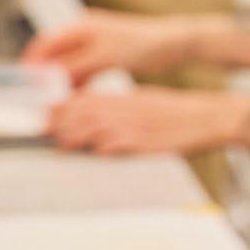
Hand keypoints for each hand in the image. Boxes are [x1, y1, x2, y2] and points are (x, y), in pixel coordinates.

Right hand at [23, 10, 193, 84]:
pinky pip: (85, 71)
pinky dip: (80, 82)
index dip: (33, 62)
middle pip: (55, 55)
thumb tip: (48, 78)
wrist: (173, 45)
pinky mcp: (107, 56)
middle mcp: (85, 33)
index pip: (45, 43)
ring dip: (63, 81)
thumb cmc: (142, 45)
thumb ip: (75, 66)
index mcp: (81, 26)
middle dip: (46, 75)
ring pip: (70, 65)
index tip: (26, 84)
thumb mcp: (105, 57)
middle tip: (41, 96)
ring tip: (58, 100)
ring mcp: (96, 44)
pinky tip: (79, 97)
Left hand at [46, 86, 249, 155]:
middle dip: (61, 121)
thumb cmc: (176, 112)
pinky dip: (102, 148)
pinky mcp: (144, 142)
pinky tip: (94, 152)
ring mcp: (133, 125)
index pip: (86, 98)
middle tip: (44, 129)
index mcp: (125, 97)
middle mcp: (126, 109)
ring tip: (63, 144)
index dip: (63, 106)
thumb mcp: (145, 100)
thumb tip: (94, 113)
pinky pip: (117, 145)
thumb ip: (119, 106)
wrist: (205, 116)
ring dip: (75, 136)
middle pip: (84, 113)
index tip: (46, 112)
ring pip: (95, 128)